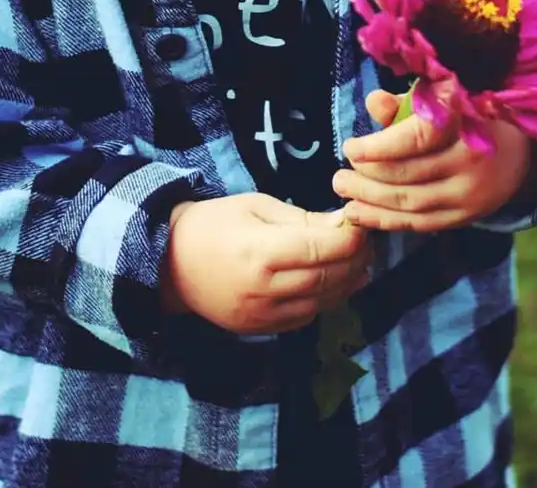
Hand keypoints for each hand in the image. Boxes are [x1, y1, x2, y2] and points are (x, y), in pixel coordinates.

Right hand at [159, 193, 370, 333]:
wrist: (170, 263)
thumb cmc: (214, 224)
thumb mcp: (256, 206)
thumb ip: (301, 219)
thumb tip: (344, 224)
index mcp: (259, 253)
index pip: (321, 250)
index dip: (350, 238)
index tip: (362, 223)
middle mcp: (262, 290)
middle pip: (326, 278)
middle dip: (355, 259)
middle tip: (367, 241)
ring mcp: (260, 315)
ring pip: (322, 302)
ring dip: (347, 282)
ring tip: (358, 261)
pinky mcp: (259, 329)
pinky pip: (305, 317)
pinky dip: (325, 299)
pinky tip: (333, 281)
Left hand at [332, 89, 536, 232]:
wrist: (517, 156)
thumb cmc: (468, 118)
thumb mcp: (443, 100)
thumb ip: (406, 103)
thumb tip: (372, 101)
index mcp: (465, 119)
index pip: (417, 137)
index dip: (380, 146)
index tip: (350, 148)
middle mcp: (472, 157)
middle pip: (409, 174)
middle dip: (366, 177)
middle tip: (338, 176)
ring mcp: (471, 191)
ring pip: (411, 202)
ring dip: (371, 201)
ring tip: (344, 193)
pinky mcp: (467, 216)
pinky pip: (421, 223)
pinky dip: (387, 221)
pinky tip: (361, 213)